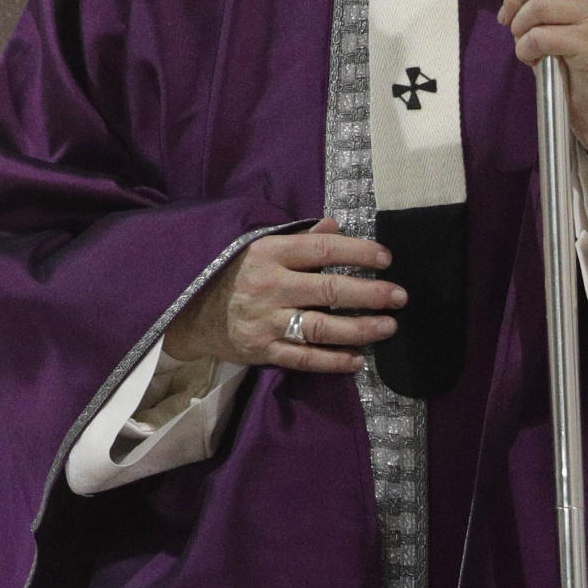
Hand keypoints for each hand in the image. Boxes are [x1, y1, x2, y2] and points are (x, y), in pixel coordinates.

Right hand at [164, 218, 405, 372]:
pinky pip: (303, 358)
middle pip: (328, 289)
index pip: (323, 249)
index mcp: (270, 252)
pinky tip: (358, 360)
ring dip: (359, 328)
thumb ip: (300, 237)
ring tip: (389, 327)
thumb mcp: (259, 245)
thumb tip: (337, 226)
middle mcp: (269, 285)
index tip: (386, 259)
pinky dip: (333, 361)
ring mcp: (265, 320)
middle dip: (369, 293)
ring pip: (320, 327)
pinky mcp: (261, 350)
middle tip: (400, 296)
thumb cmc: (233, 273)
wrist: (187, 312)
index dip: (358, 252)